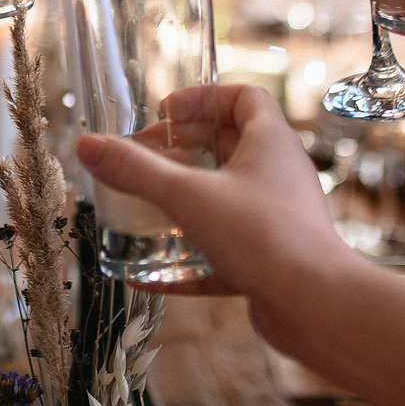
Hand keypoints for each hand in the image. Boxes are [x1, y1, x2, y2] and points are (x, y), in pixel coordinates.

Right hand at [73, 85, 353, 357]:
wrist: (318, 308)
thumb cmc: (264, 237)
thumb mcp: (189, 196)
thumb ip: (136, 171)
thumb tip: (86, 145)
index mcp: (271, 143)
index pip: (243, 98)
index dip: (203, 97)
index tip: (166, 112)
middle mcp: (278, 175)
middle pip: (230, 145)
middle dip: (184, 148)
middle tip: (145, 157)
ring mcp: (276, 219)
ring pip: (226, 199)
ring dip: (185, 202)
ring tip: (143, 209)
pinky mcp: (269, 262)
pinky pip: (223, 251)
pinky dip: (187, 258)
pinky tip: (147, 275)